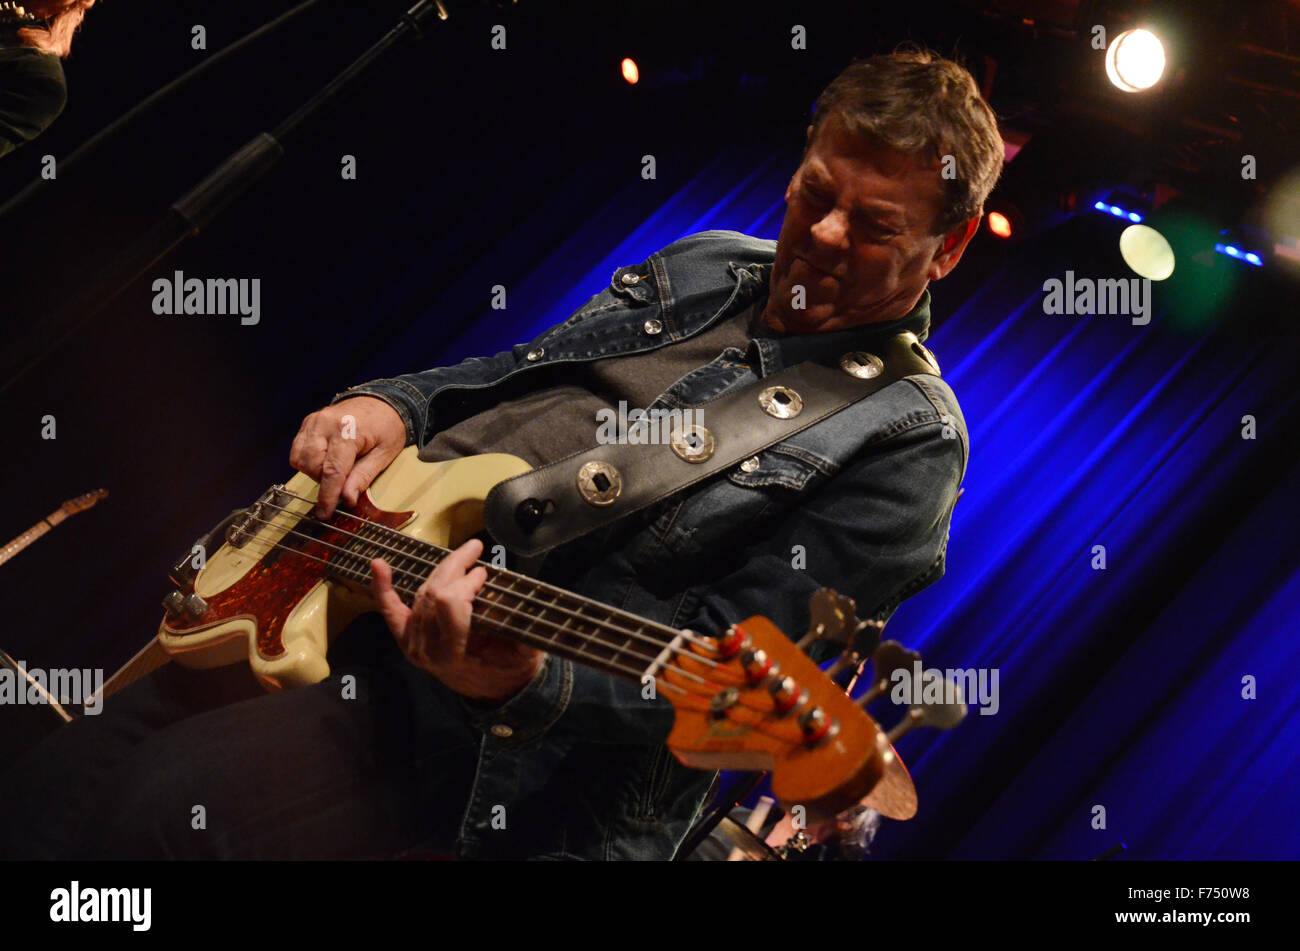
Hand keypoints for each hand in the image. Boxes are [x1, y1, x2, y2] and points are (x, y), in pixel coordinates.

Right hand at [289, 396, 407, 517]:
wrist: (384, 400)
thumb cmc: (388, 427)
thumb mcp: (384, 454)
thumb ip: (363, 476)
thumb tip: (346, 499)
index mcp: (347, 430)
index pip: (332, 470)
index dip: (328, 496)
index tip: (325, 514)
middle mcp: (324, 423)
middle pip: (312, 465)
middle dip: (324, 481)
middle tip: (343, 483)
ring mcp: (313, 421)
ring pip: (300, 459)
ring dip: (314, 472)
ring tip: (336, 469)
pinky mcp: (308, 423)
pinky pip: (298, 450)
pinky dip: (308, 461)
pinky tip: (325, 460)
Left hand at [370, 537, 545, 701]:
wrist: (492, 692)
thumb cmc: (508, 671)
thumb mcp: (522, 655)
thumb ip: (521, 631)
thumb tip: (526, 604)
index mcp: (452, 654)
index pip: (449, 605)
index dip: (467, 583)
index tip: (485, 573)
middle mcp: (426, 648)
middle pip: (434, 593)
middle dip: (456, 566)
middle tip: (475, 549)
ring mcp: (413, 643)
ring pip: (422, 593)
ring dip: (441, 569)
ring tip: (463, 554)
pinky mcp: (407, 637)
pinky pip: (391, 610)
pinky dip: (383, 587)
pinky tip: (378, 565)